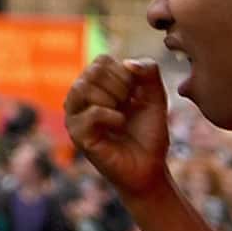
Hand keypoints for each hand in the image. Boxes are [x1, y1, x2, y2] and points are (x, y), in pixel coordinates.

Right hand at [65, 55, 171, 201]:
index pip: (102, 61)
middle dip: (120, 87)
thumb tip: (127, 62)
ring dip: (113, 100)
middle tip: (128, 106)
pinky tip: (120, 124)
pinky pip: (90, 112)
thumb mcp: (155, 99)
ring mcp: (75, 115)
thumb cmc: (149, 135)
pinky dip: (111, 116)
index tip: (135, 95)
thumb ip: (149, 73)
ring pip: (84, 87)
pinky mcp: (77, 134)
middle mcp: (80, 97)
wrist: (149, 169)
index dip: (125, 74)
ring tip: (122, 116)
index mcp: (96, 85)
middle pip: (93, 71)